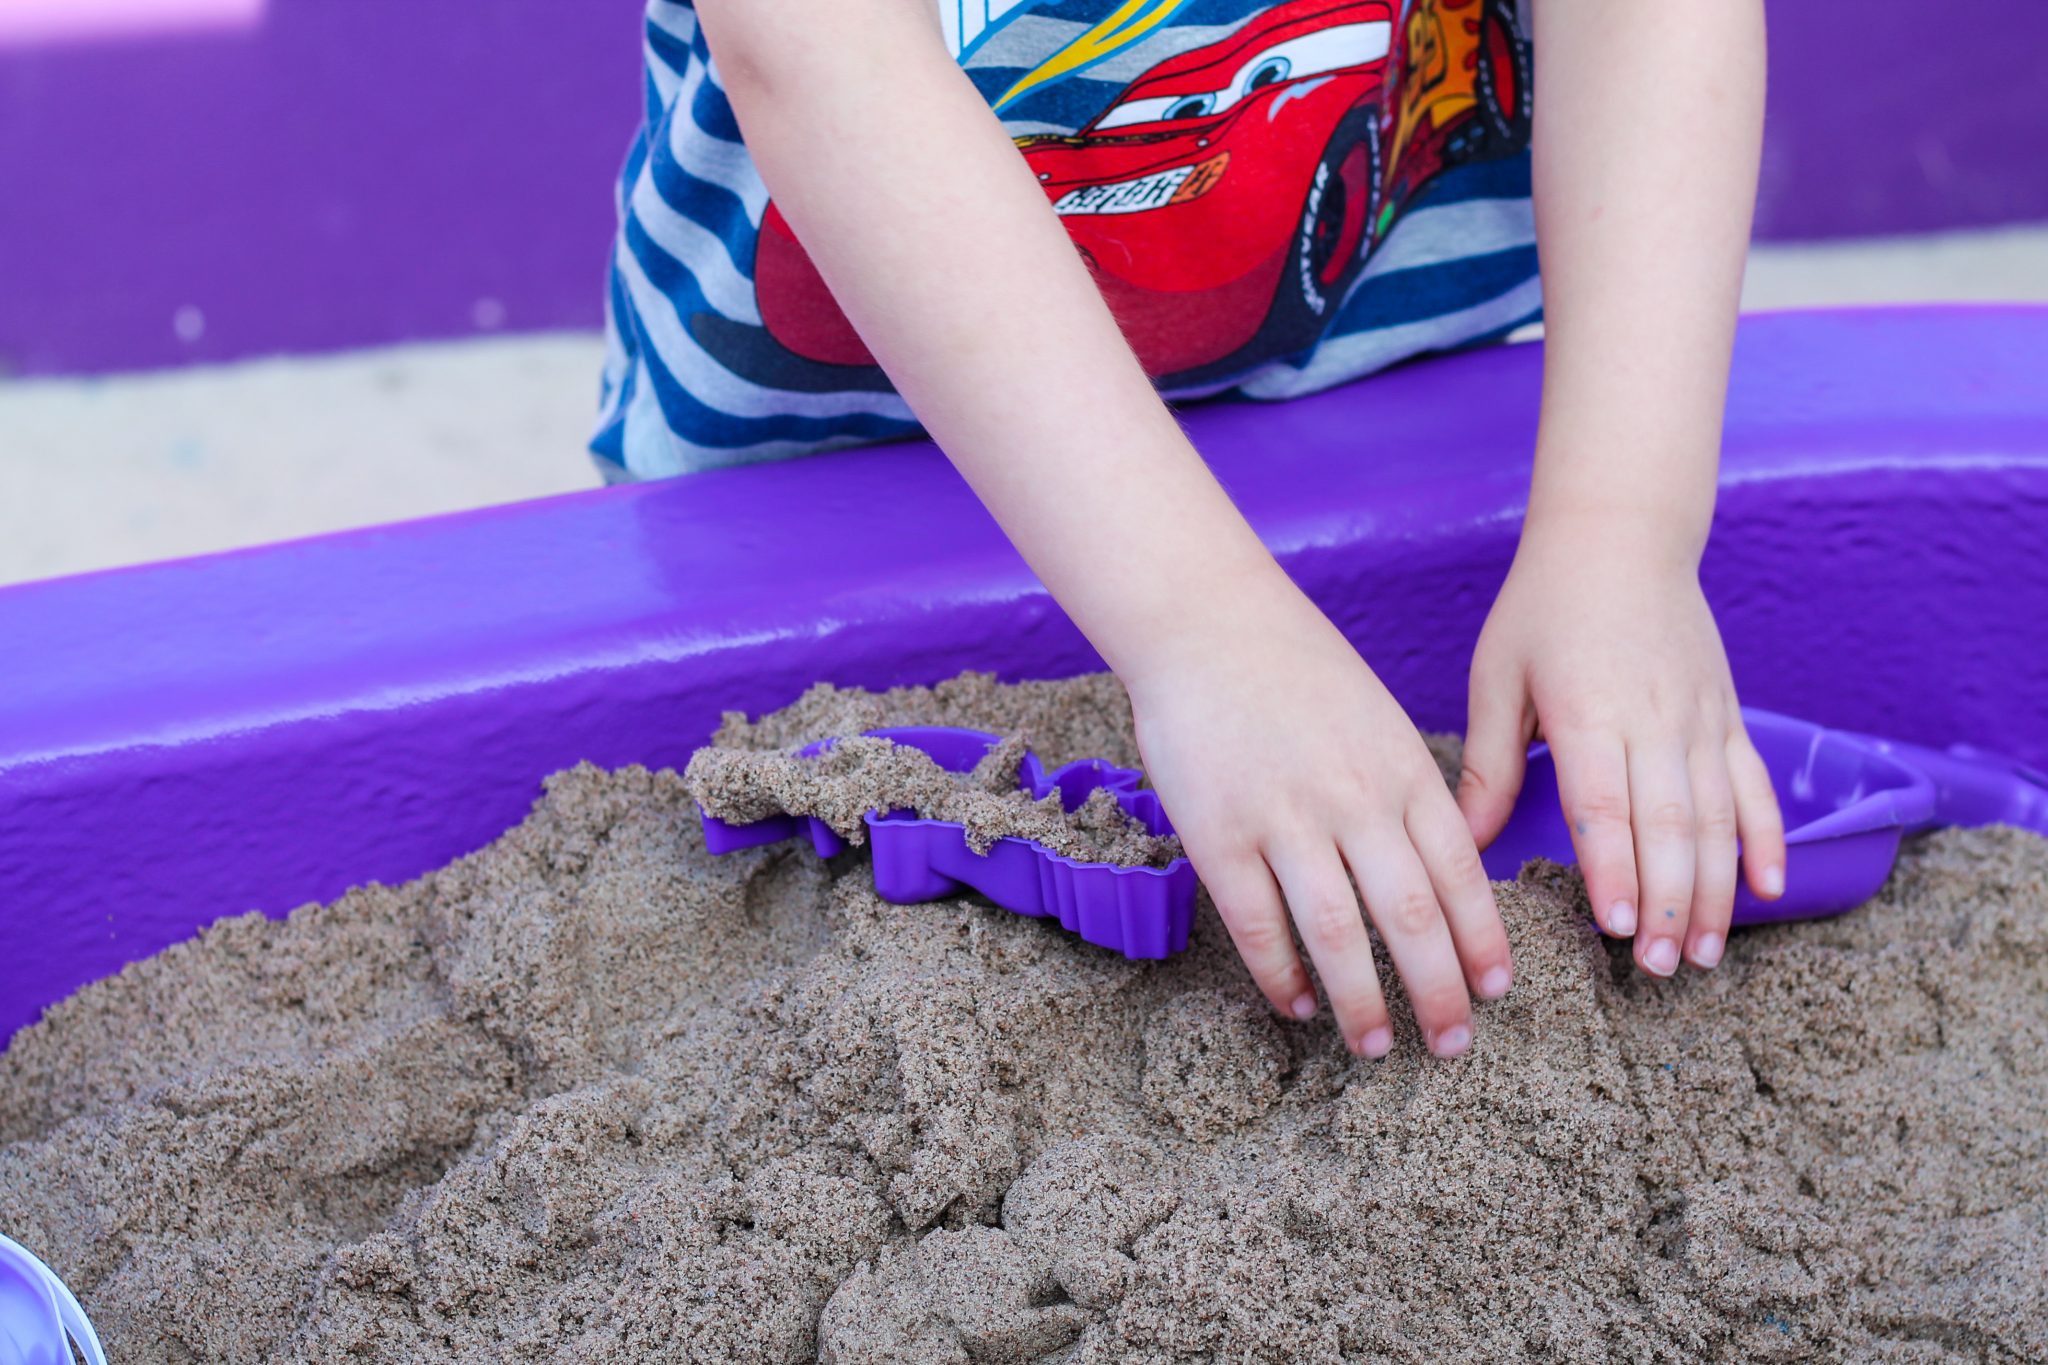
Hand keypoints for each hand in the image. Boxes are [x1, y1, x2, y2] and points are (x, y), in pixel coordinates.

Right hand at [1125, 580, 1512, 1057]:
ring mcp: (1284, 819)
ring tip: (1374, 1047)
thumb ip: (1410, 792)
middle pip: (1410, 917)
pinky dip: (1281, 975)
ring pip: (1338, 933)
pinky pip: (1257, 923)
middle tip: (1453, 1043)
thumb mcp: (1379, 721)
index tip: (1497, 989)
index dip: (1482, 940)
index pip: (1460, 874)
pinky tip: (1297, 1004)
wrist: (1208, 623)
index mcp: (1402, 771)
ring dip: (1363, 1001)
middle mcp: (1353, 800)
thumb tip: (1445, 868)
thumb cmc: (1297, 671)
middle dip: (1439, 991)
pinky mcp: (1218, 834)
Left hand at [1455, 524, 1785, 976]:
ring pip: (1716, 817)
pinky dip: (1767, 838)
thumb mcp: (1498, 676)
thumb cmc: (1544, 606)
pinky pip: (1753, 785)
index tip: (1618, 927)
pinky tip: (1769, 890)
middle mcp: (1652, 719)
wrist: (1621, 534)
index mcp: (1587, 711)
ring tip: (1705, 953)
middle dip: (1669, 902)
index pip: (1605, 804)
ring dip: (1715, 889)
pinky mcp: (1727, 714)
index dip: (1615, 869)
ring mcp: (1699, 718)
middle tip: (1660, 969)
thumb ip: (1488, 765)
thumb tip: (1460, 844)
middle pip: (1668, 825)